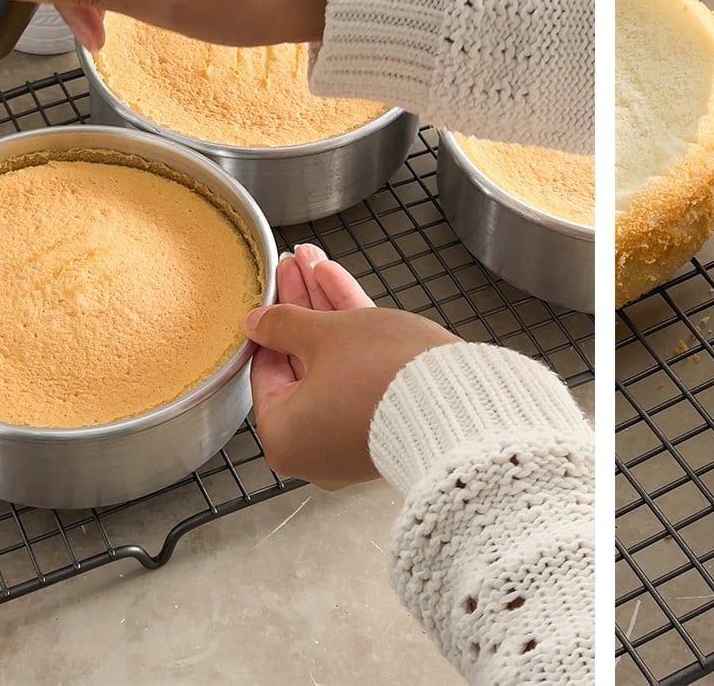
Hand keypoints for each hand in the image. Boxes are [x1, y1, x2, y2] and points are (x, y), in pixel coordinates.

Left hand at [246, 243, 458, 489]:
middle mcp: (314, 449)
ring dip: (329, 312)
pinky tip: (343, 285)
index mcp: (284, 436)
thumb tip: (256, 324)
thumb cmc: (380, 376)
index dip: (273, 322)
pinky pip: (360, 377)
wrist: (457, 401)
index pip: (267, 370)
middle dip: (304, 307)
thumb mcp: (323, 335)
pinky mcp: (386, 426)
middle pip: (303, 364)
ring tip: (319, 264)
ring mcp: (352, 440)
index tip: (277, 290)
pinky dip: (355, 339)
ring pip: (335, 365)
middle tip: (298, 268)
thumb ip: (283, 325)